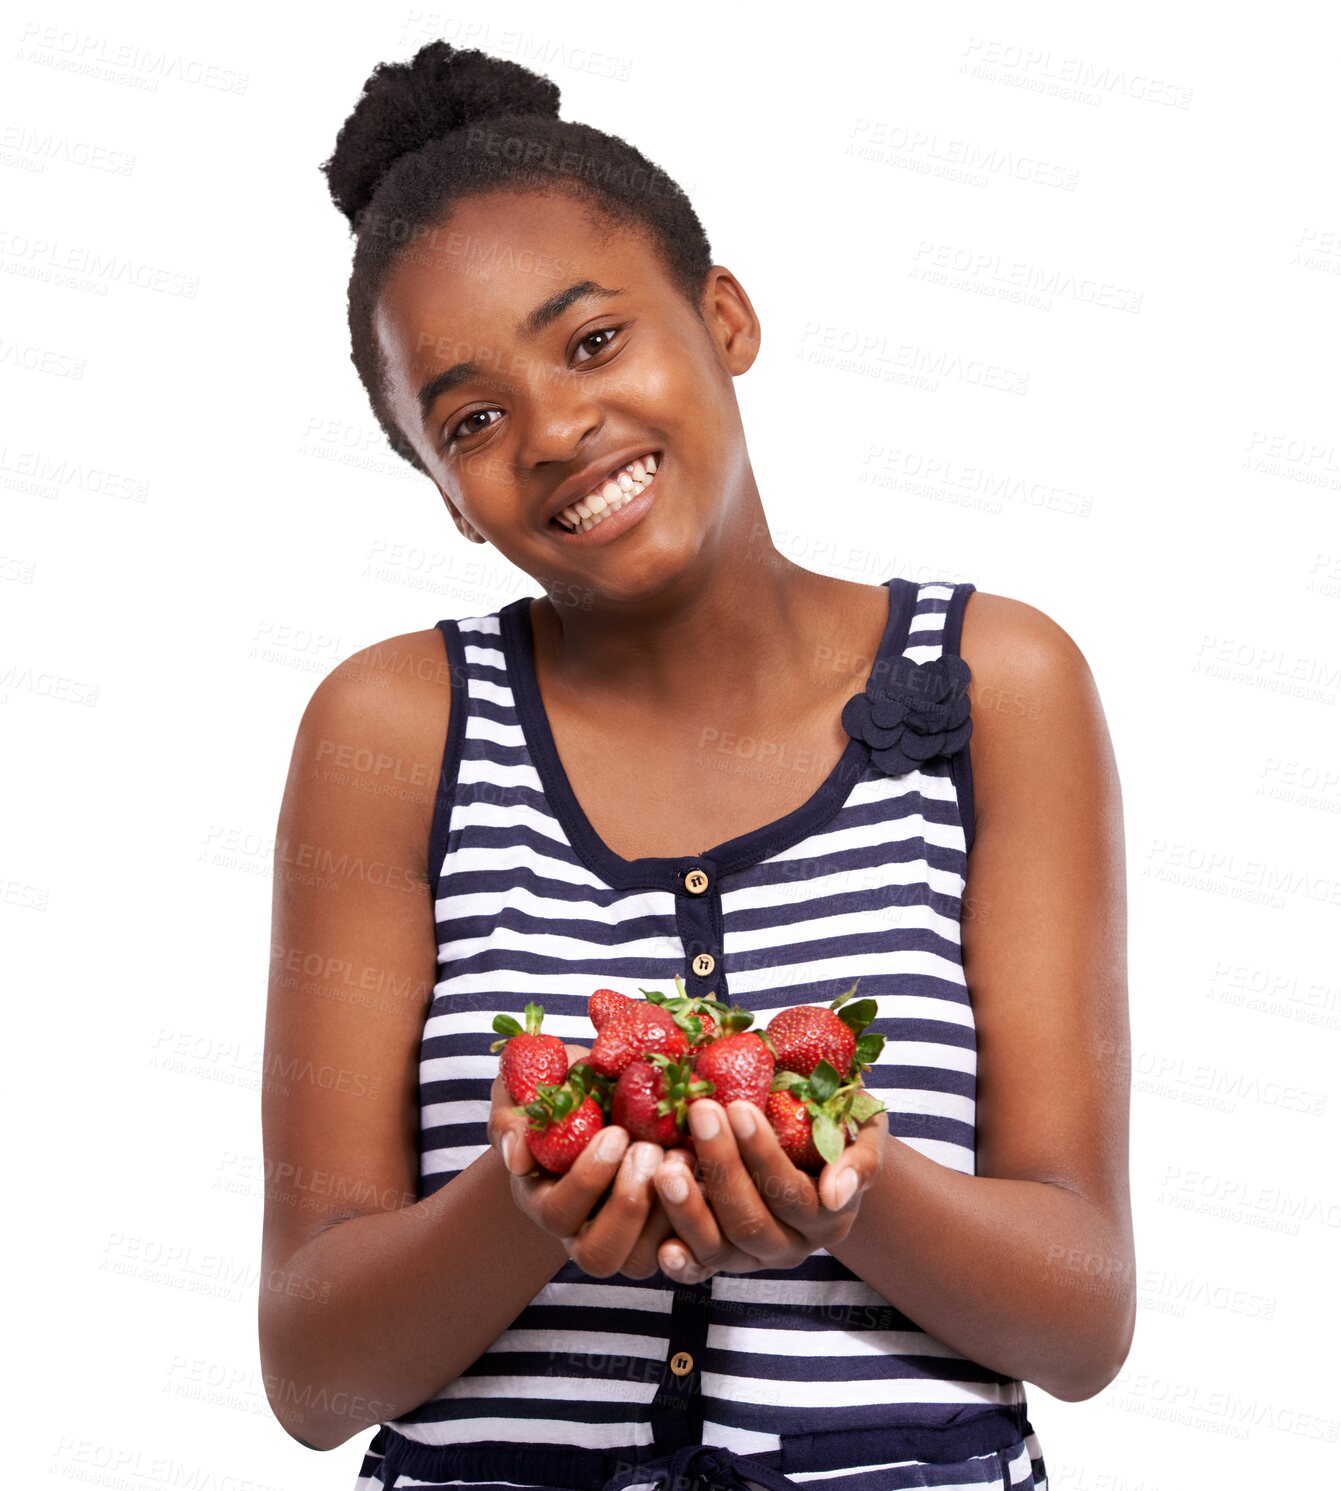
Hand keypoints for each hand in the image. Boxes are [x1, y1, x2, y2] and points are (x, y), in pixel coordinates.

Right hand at [487, 1043, 677, 1278]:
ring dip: (665, 1211)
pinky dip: (698, 1213)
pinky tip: (705, 1166)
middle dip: (628, 1202)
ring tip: (681, 1155)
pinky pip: (681, 1248)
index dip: (589, 1179)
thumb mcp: (526, 1095)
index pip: (559, 1213)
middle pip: (599, 1254)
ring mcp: (623, 1240)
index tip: (616, 1132)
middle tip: (650, 1148)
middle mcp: (580, 1233)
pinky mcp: (661, 1236)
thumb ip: (511, 1119)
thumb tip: (518, 1157)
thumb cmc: (560, 1092)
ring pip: (641, 1260)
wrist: (602, 1100)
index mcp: (544, 1200)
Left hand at [653, 1098, 888, 1282]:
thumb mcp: (863, 1132)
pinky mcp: (722, 1261)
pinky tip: (663, 1244)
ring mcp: (754, 1258)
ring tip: (668, 1165)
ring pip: (720, 1248)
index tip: (737, 1107)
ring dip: (690, 1210)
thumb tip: (835, 1192)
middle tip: (699, 1113)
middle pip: (751, 1221)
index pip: (792, 1192)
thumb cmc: (837, 1130)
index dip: (763, 1154)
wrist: (817, 1155)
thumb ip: (861, 1159)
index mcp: (828, 1216)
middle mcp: (792, 1245)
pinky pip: (701, 1269)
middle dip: (721, 1165)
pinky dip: (682, 1262)